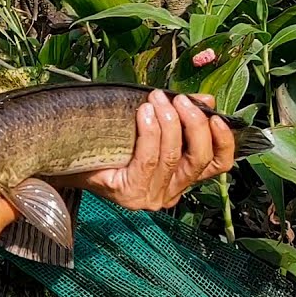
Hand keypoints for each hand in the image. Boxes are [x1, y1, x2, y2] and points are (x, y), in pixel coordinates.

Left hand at [54, 91, 236, 210]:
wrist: (72, 160)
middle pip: (199, 159)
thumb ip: (181, 116)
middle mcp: (171, 191)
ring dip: (168, 122)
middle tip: (179, 99)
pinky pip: (148, 160)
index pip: (217, 164)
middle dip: (193, 124)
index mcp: (182, 176)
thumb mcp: (153, 126)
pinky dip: (150, 132)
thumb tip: (206, 100)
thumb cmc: (113, 143)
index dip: (223, 140)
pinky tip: (143, 114)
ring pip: (173, 157)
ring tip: (156, 99)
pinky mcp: (131, 194)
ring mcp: (151, 196)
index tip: (216, 115)